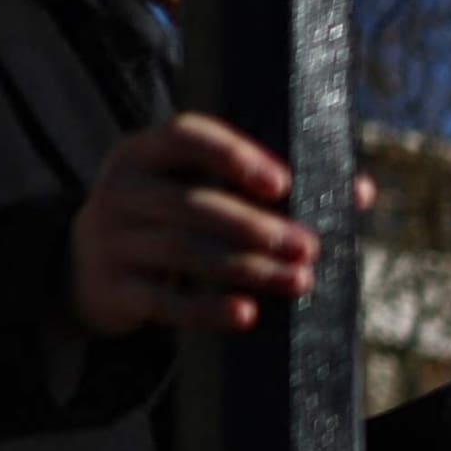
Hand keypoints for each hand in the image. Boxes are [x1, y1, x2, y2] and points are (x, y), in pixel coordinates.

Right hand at [69, 113, 315, 338]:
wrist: (90, 271)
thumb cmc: (171, 221)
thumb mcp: (197, 190)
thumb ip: (268, 186)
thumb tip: (360, 190)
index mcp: (144, 153)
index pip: (185, 136)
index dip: (233, 155)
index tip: (283, 183)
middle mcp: (121, 189)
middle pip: (193, 203)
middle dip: (257, 226)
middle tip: (309, 246)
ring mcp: (111, 239)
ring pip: (184, 251)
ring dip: (246, 268)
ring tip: (297, 281)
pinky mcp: (113, 289)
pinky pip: (164, 301)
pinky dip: (207, 309)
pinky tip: (247, 313)